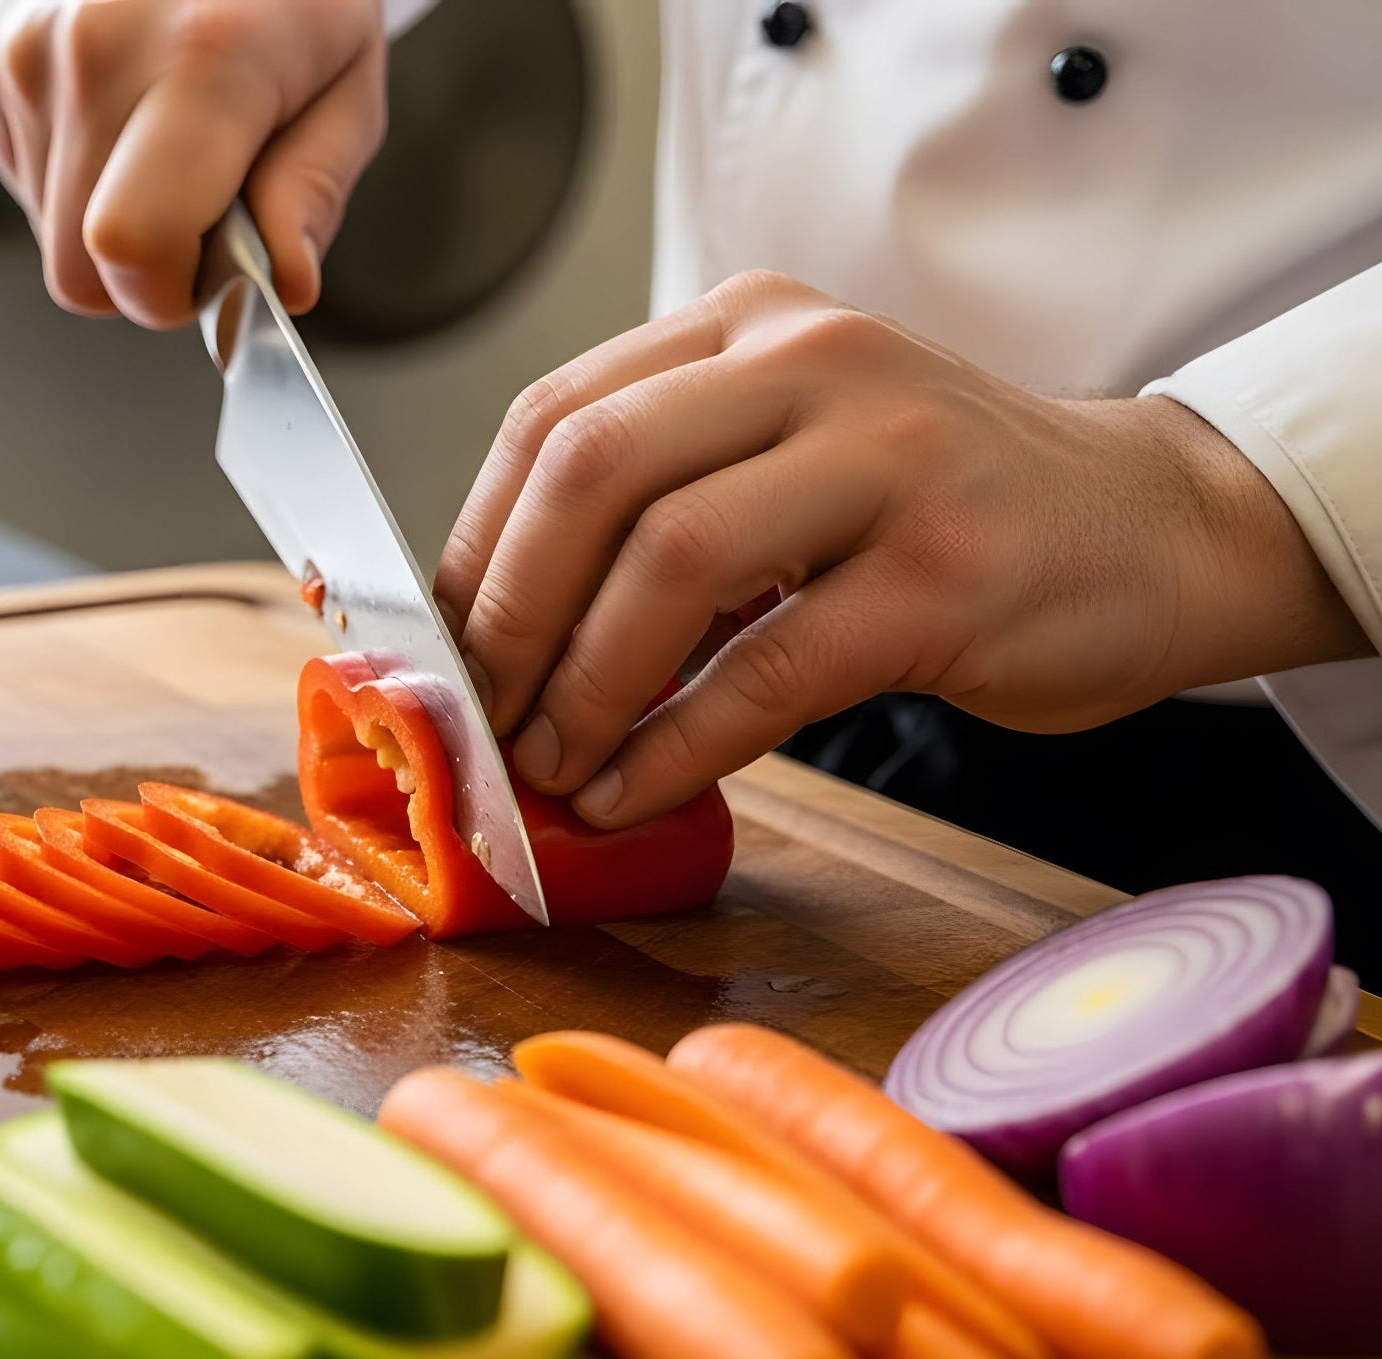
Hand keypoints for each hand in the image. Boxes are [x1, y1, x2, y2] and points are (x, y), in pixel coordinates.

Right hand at [0, 0, 384, 324]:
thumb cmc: (294, 3)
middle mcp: (93, 47)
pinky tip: (125, 121)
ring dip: (118, 220)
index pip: (134, 246)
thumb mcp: (347, 95)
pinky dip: (81, 178)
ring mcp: (23, 44)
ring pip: (54, 233)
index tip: (219, 274)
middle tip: (207, 211)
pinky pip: (26, 182)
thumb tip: (286, 282)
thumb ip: (312, 194)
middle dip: (152, 271)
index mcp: (202, 61)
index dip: (176, 294)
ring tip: (170, 145)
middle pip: (83, 265)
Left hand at [436, 272, 1367, 827]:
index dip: (476, 544)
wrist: (1151, 526)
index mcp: (755, 325)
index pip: (559, 417)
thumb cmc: (954, 507)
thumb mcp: (802, 459)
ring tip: (551, 765)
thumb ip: (678, 507)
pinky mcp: (945, 572)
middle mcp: (815, 360)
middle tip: (485, 714)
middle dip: (510, 615)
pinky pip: (767, 668)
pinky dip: (677, 745)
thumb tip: (524, 634)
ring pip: (672, 561)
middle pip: (593, 471)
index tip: (447, 645)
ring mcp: (889, 459)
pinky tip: (633, 791)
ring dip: (585, 686)